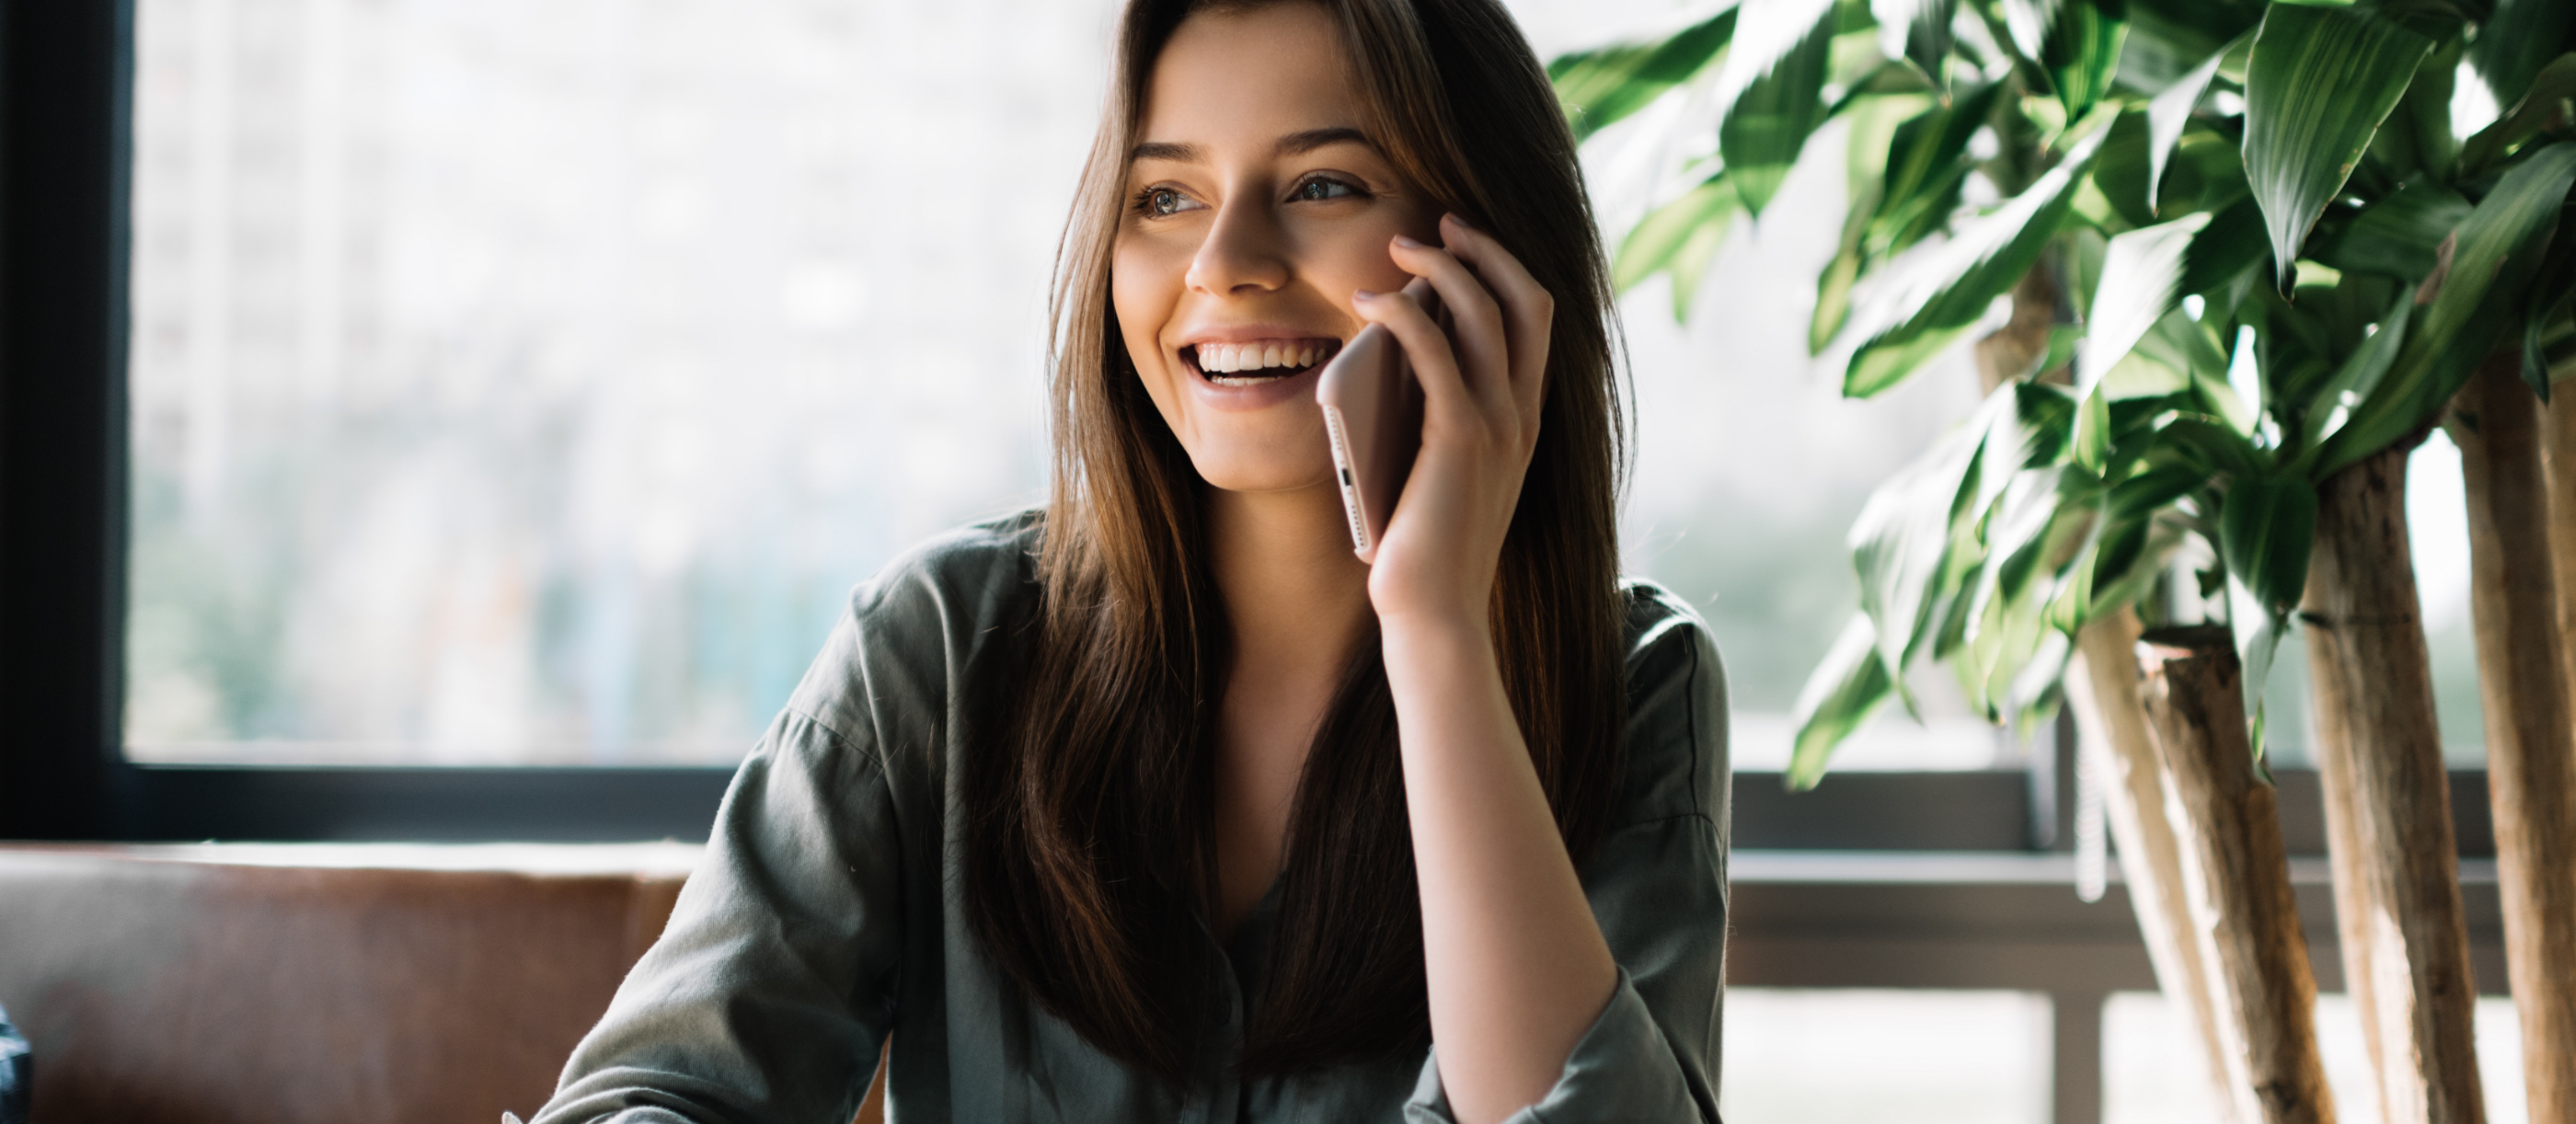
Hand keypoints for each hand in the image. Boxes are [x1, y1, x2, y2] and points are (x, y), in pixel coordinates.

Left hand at [1351, 213, 1552, 632]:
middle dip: (1483, 249)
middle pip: (1525, 298)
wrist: (1435, 612)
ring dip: (1441, 266)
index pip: (1537, 320)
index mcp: (1525, 421)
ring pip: (1485, 312)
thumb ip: (1435, 414)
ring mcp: (1500, 425)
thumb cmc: (1425, 549)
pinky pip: (1436, 350)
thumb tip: (1395, 353)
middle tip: (1436, 224)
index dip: (1505, 268)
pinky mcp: (1460, 437)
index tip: (1462, 240)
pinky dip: (1404, 312)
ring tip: (1399, 248)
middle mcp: (1524, 415)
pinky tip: (1370, 301)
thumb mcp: (1439, 468)